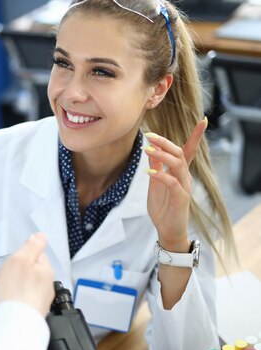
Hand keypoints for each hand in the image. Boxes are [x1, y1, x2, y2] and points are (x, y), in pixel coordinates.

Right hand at [0, 233, 54, 316]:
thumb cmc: (19, 291)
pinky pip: (4, 302)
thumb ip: (31, 246)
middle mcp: (40, 287)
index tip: (10, 257)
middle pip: (21, 274)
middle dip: (3, 272)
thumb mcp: (22, 259)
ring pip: (10, 289)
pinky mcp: (20, 313)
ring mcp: (30, 301)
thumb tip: (41, 236)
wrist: (15, 323)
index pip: (35, 257)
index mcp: (43, 271)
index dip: (20, 255)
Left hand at [144, 119, 205, 250]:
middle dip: (166, 142)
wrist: (167, 230)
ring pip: (178, 165)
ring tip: (147, 150)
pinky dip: (161, 175)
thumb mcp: (155, 184)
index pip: (189, 151)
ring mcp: (184, 187)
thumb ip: (156, 167)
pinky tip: (149, 172)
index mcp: (180, 173)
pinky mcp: (180, 198)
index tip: (202, 120)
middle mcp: (185, 177)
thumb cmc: (163, 207)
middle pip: (180, 153)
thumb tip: (151, 150)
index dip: (196, 136)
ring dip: (162, 155)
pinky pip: (172, 183)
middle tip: (149, 135)